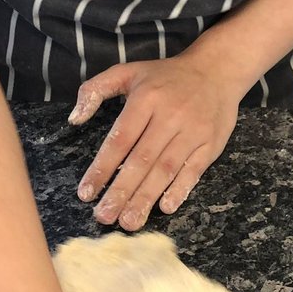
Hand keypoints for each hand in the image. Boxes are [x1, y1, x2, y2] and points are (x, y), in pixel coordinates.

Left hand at [69, 53, 243, 230]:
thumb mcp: (128, 71)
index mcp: (146, 99)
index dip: (102, 168)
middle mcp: (170, 116)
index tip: (87, 192)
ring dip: (146, 198)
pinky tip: (165, 207)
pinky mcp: (211, 143)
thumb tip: (74, 119)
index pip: (120, 139)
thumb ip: (96, 89)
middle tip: (104, 217)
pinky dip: (180, 190)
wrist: (217, 70)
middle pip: (142, 160)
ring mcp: (193, 131)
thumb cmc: (166, 76)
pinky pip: (194, 170)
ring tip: (129, 221)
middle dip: (121, 191)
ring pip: (166, 169)